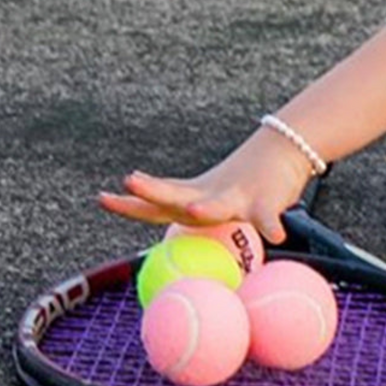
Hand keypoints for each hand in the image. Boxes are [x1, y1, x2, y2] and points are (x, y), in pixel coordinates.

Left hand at [98, 127, 314, 243]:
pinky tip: (276, 236)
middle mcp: (210, 195)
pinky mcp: (267, 202)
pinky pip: (268, 218)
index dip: (129, 202)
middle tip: (130, 182)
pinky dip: (271, 226)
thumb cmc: (241, 181)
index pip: (156, 200)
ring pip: (220, 205)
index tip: (101, 198)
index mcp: (194, 196)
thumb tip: (158, 210)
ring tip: (194, 210)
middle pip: (177, 194)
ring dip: (207, 207)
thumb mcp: (208, 194)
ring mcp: (238, 198)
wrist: (284, 149)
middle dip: (153, 191)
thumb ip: (184, 206)